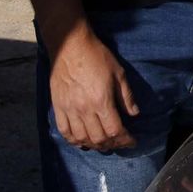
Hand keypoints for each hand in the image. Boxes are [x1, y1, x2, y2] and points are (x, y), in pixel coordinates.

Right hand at [48, 28, 139, 151]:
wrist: (70, 46)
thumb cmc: (97, 57)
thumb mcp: (119, 73)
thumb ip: (126, 96)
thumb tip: (134, 114)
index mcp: (102, 101)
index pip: (115, 130)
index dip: (125, 140)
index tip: (132, 141)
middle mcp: (84, 109)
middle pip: (99, 138)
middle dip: (112, 145)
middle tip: (119, 143)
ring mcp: (69, 109)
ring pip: (81, 138)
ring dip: (94, 146)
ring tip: (103, 144)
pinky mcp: (58, 107)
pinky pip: (64, 131)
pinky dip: (73, 140)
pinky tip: (81, 141)